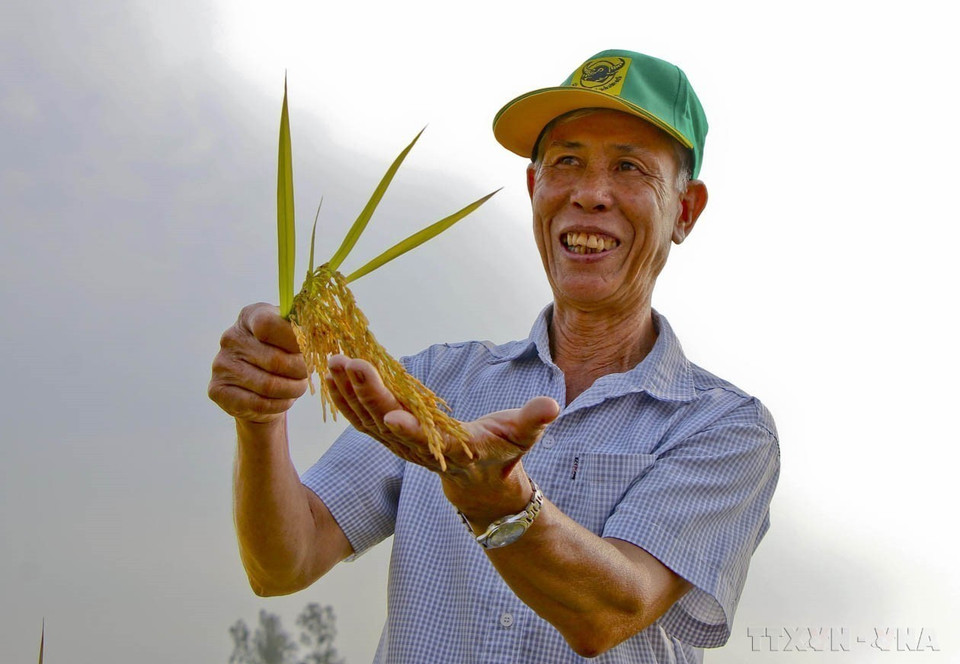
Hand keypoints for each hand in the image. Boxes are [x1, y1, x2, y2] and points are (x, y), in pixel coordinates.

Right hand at [208, 303, 308, 423]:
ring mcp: (221, 364)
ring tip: (299, 387)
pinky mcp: (218, 389)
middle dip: (300, 370)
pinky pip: (258, 402)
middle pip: (274, 359)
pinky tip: (286, 399)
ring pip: (268, 385)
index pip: (269, 324)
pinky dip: (279, 404)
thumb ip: (305, 330)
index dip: (294, 339)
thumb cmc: (283, 354)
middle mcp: (230, 337)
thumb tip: (322, 331)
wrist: (261, 386)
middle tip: (308, 373)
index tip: (309, 348)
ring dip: (292, 389)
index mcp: (250, 316)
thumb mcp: (294, 336)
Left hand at [323, 354, 558, 514]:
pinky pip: (362, 420)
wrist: (479, 483)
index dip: (410, 429)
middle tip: (350, 363)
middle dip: (369, 394)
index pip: (428, 442)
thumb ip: (534, 421)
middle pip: (389, 425)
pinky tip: (330, 376)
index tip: (390, 414)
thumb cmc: (503, 453)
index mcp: (452, 450)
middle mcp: (420, 451)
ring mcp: (401, 447)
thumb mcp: (522, 436)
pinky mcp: (390, 438)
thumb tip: (552, 406)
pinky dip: (345, 399)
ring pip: (368, 422)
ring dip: (348, 393)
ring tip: (332, 361)